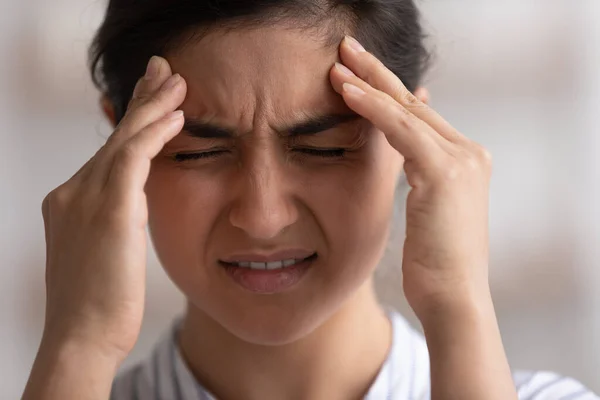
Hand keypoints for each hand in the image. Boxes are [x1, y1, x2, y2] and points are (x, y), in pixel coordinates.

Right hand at [40, 56, 185, 360]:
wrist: (81, 339)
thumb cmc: (98, 306)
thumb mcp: (103, 253)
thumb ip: (114, 222)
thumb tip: (134, 208)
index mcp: (70, 203)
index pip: (107, 152)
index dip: (131, 123)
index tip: (154, 102)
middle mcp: (72, 193)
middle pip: (115, 136)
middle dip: (142, 101)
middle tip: (164, 71)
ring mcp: (85, 198)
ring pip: (125, 139)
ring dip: (154, 107)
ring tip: (178, 82)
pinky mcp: (107, 210)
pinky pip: (132, 158)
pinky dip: (155, 135)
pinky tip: (178, 118)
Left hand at [329, 37, 492, 320]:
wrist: (453, 298)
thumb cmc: (434, 265)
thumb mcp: (424, 213)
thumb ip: (417, 178)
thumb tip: (401, 157)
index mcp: (464, 162)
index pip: (419, 117)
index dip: (388, 93)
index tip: (360, 75)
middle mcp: (469, 154)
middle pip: (413, 104)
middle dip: (378, 74)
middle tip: (348, 49)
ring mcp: (462, 160)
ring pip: (405, 110)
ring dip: (369, 83)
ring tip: (338, 62)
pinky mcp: (446, 171)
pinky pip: (401, 128)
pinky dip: (373, 107)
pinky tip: (347, 91)